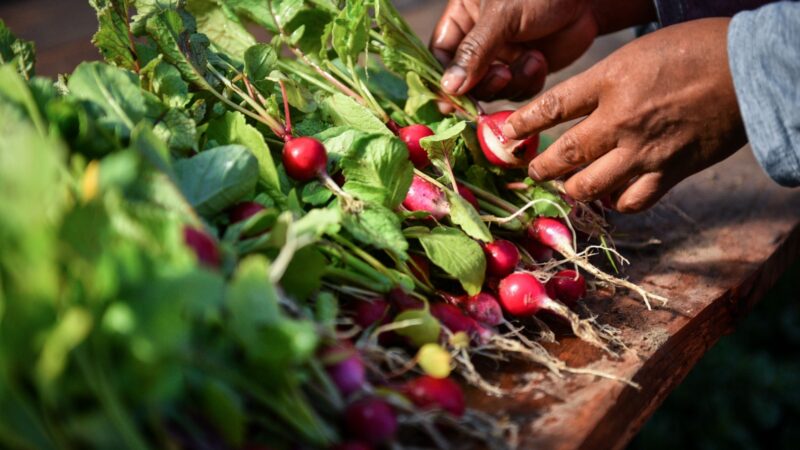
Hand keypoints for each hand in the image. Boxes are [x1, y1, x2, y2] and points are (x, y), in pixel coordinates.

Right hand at [431, 0, 654, 100]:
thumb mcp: (502, 16)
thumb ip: (474, 51)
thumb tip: (448, 88)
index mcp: (462, 18)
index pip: (441, 55)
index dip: (444, 79)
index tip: (451, 100)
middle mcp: (478, 40)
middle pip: (464, 80)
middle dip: (483, 84)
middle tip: (502, 76)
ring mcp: (501, 57)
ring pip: (492, 89)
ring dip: (511, 83)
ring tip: (531, 59)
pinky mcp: (524, 69)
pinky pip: (516, 91)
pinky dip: (528, 81)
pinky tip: (540, 61)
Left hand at [502, 18, 747, 212]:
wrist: (749, 70)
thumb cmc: (693, 51)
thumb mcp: (636, 55)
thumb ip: (603, 85)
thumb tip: (575, 110)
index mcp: (610, 81)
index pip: (551, 107)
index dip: (521, 124)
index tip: (505, 136)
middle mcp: (621, 119)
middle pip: (563, 155)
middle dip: (540, 168)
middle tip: (532, 171)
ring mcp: (645, 150)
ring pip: (590, 186)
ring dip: (572, 189)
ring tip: (566, 187)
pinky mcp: (670, 172)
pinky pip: (631, 201)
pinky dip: (616, 203)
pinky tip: (612, 197)